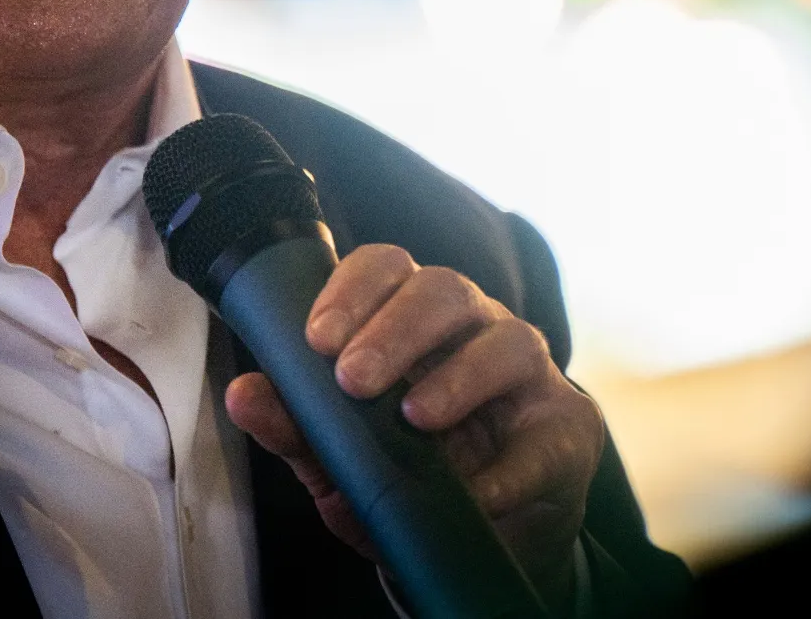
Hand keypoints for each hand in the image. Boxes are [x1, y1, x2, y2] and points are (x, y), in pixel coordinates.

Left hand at [224, 244, 603, 611]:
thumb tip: (242, 393)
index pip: (387, 269)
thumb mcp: (345, 460)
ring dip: (458, 376)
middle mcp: (475, 330)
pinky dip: (510, 467)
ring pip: (507, 339)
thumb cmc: (415, 476)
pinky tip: (476, 492)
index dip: (352, 289)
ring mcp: (528, 376)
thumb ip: (299, 426)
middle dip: (395, 328)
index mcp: (417, 321)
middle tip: (353, 377)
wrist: (490, 541)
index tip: (316, 338)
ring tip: (417, 419)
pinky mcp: (568, 431)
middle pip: (445, 290)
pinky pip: (547, 436)